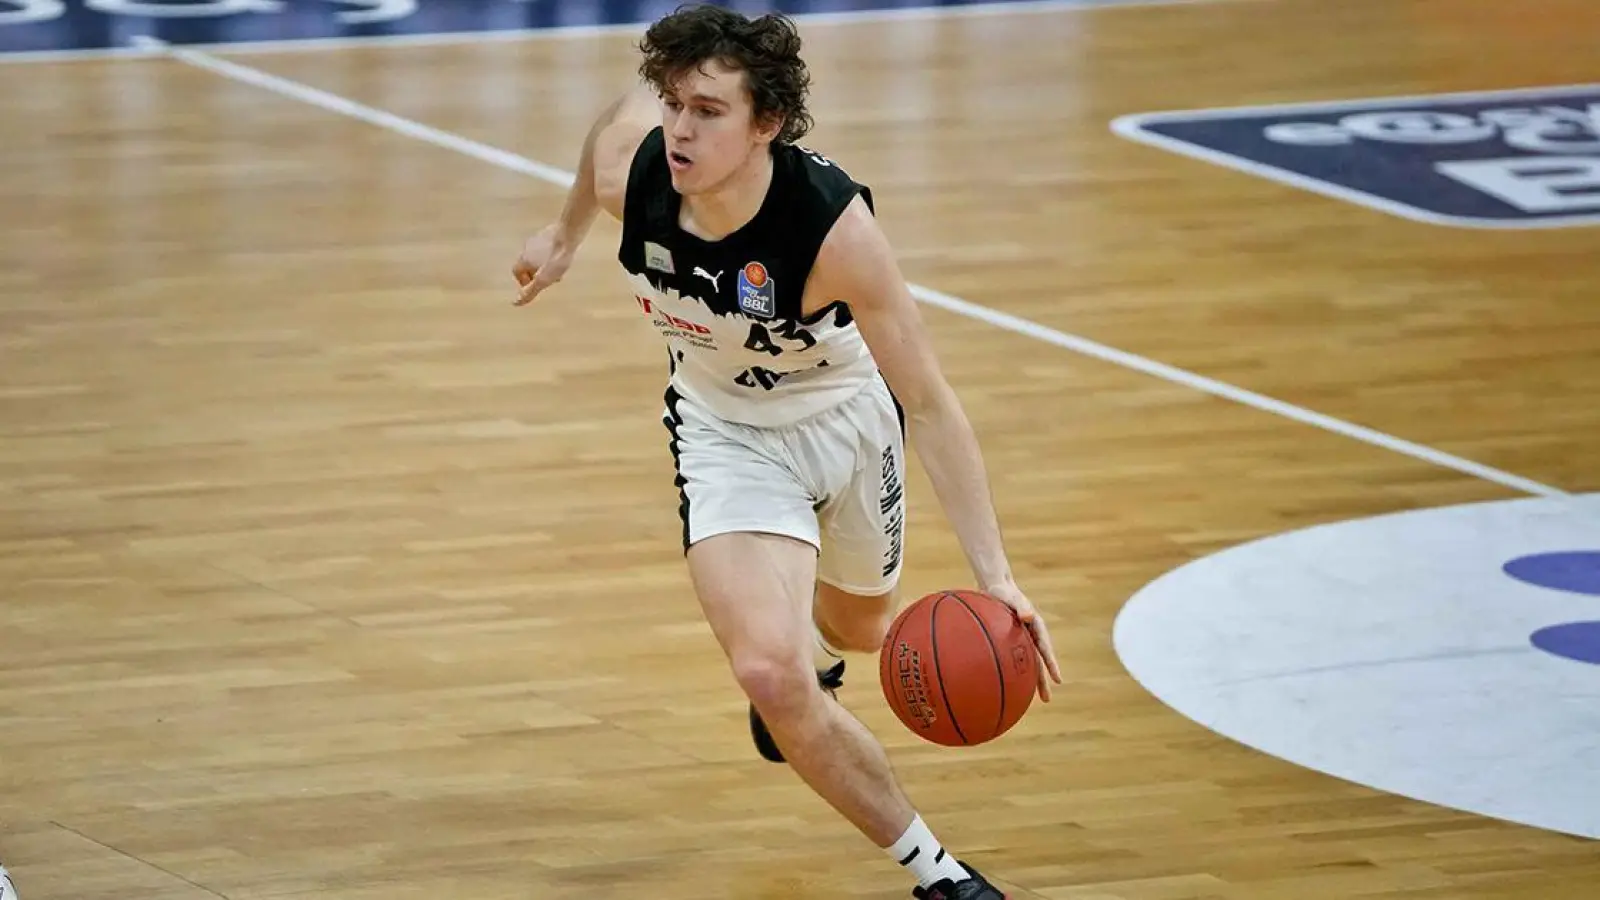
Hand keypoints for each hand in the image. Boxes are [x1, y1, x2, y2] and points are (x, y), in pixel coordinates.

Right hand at [512, 224, 575, 305]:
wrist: (569, 234)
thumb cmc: (557, 258)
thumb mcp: (544, 280)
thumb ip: (530, 291)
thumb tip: (515, 302)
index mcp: (524, 258)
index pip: (516, 271)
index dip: (523, 280)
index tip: (534, 286)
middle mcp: (527, 247)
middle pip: (527, 263)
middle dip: (536, 273)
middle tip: (549, 280)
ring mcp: (537, 238)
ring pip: (537, 255)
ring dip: (544, 264)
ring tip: (557, 270)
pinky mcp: (549, 232)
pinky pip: (546, 247)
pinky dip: (550, 254)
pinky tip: (562, 257)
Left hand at [983, 581, 1062, 701]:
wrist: (995, 587)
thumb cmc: (1004, 592)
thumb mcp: (1011, 597)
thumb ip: (1020, 607)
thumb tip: (1028, 617)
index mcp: (1036, 627)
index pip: (1045, 648)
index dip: (1051, 664)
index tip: (1058, 679)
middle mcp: (1031, 635)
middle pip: (1039, 661)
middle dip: (1043, 680)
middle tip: (1046, 699)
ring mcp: (1022, 639)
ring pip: (1028, 662)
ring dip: (1031, 679)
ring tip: (1031, 698)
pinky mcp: (1011, 640)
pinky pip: (1014, 658)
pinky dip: (1015, 670)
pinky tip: (1009, 683)